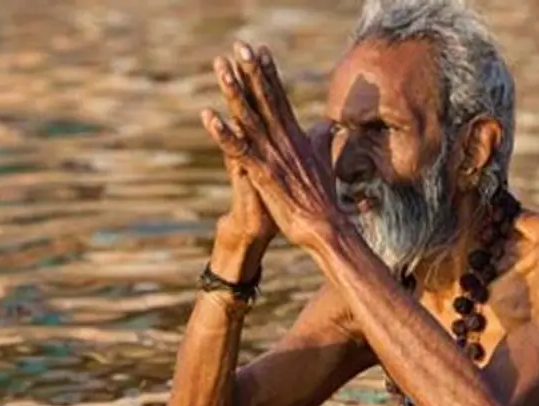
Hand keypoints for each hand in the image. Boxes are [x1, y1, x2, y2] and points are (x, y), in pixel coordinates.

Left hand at [203, 42, 342, 251]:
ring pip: (249, 118)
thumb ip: (322, 140)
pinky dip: (223, 133)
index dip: (269, 74)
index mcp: (297, 137)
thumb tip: (328, 123)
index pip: (280, 98)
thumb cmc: (323, 198)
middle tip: (240, 46)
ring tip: (221, 69)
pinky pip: (239, 150)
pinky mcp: (263, 174)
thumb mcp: (324, 162)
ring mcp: (273, 156)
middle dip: (251, 71)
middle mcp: (285, 140)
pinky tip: (209, 118)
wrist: (325, 226)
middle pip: (265, 99)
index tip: (261, 51)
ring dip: (234, 92)